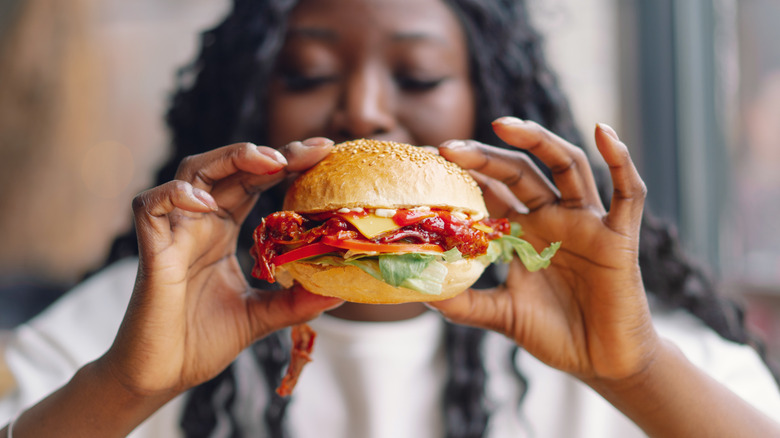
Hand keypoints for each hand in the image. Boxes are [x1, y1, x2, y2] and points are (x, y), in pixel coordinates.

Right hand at [103, 139, 342, 397]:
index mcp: (223, 231)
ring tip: (269, 162)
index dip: (286, 163)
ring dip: (229, 158)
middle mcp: (200, 223)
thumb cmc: (202, 342)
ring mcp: (174, 233)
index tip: (324, 150)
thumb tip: (341, 291)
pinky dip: (176, 195)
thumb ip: (296, 301)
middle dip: (269, 153)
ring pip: (192, 172)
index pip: (255, 182)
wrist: (161, 376)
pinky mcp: (152, 251)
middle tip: (309, 151)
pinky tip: (208, 203)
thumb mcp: (262, 316)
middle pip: (229, 167)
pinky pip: (151, 206)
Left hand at [428, 117, 659, 381]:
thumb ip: (465, 304)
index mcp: (523, 231)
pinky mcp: (619, 236)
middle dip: (486, 156)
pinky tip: (603, 131)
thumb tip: (421, 292)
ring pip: (567, 166)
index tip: (428, 161)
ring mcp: (586, 222)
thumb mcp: (502, 315)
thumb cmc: (555, 333)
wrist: (602, 361)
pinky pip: (628, 192)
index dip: (464, 174)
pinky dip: (620, 160)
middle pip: (520, 171)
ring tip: (505, 126)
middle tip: (450, 148)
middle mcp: (553, 217)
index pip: (491, 190)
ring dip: (539, 141)